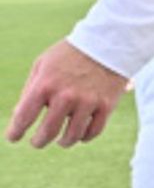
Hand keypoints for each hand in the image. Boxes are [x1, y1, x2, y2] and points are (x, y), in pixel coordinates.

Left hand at [7, 39, 127, 147]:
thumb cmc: (68, 55)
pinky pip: (93, 131)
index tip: (13, 138)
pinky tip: (80, 136)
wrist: (106, 44)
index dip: (16, 131)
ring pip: (73, 135)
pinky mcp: (106, 106)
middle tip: (36, 143)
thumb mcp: (42, 65)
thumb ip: (30, 90)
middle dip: (39, 141)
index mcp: (45, 85)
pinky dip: (85, 137)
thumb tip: (19, 115)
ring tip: (61, 142)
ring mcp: (88, 102)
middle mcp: (65, 96)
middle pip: (48, 131)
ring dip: (64, 142)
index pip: (24, 116)